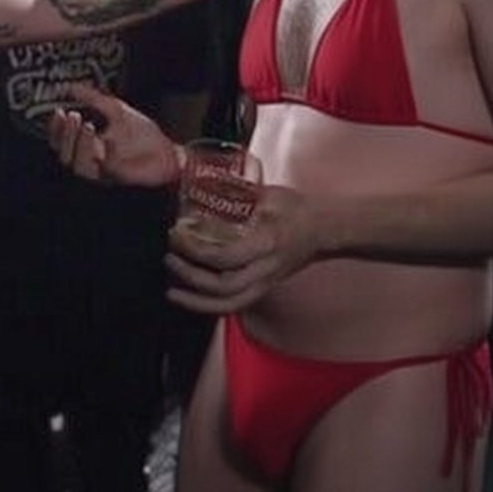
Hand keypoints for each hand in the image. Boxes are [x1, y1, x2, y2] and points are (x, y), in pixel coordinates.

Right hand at [48, 83, 180, 186]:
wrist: (168, 153)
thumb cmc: (143, 136)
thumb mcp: (115, 109)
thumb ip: (92, 98)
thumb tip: (70, 88)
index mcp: (88, 146)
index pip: (62, 140)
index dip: (55, 128)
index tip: (58, 111)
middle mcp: (91, 160)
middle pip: (65, 154)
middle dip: (65, 135)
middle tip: (72, 116)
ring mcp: (103, 171)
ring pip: (78, 165)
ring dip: (80, 145)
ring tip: (87, 126)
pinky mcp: (117, 177)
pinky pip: (103, 170)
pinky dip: (101, 157)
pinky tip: (104, 143)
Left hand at [165, 183, 317, 313]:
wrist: (323, 230)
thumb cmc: (295, 209)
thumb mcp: (267, 195)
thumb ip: (237, 193)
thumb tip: (200, 184)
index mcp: (267, 242)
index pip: (226, 256)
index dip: (196, 250)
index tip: (177, 235)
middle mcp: (266, 269)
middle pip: (223, 287)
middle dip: (190, 276)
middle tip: (169, 258)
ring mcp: (266, 283)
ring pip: (228, 305)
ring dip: (196, 301)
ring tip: (172, 290)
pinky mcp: (263, 289)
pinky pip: (234, 306)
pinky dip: (208, 307)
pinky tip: (190, 298)